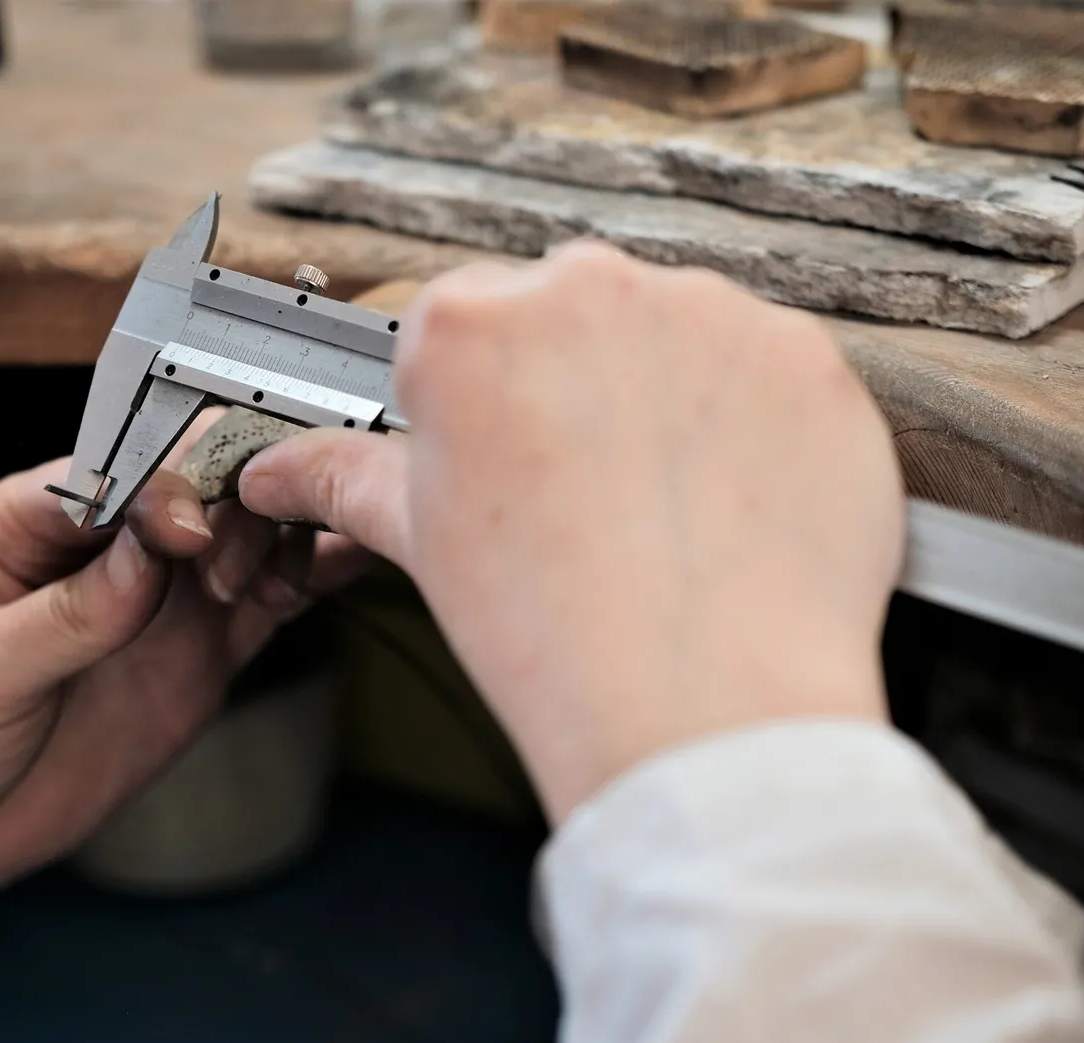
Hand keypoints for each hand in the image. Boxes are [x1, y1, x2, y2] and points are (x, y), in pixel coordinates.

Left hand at [0, 425, 366, 1042]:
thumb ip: (66, 612)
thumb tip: (148, 551)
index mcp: (33, 517)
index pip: (120, 467)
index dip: (169, 482)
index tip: (193, 531)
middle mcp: (109, 545)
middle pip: (201, 484)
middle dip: (239, 500)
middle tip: (245, 563)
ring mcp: (160, 600)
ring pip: (247, 535)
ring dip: (282, 535)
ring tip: (296, 569)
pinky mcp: (198, 656)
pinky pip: (268, 605)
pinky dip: (308, 580)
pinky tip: (342, 563)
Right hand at [240, 243, 902, 823]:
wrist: (702, 711)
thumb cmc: (554, 637)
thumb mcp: (427, 545)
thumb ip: (350, 479)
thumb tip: (281, 471)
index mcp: (469, 328)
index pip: (462, 328)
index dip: (485, 405)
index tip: (509, 461)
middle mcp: (587, 290)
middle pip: (571, 317)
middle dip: (576, 389)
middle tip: (587, 496)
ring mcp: (706, 314)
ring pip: (674, 337)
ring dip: (668, 399)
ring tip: (665, 510)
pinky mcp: (802, 354)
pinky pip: (767, 370)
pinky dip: (756, 424)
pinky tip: (732, 504)